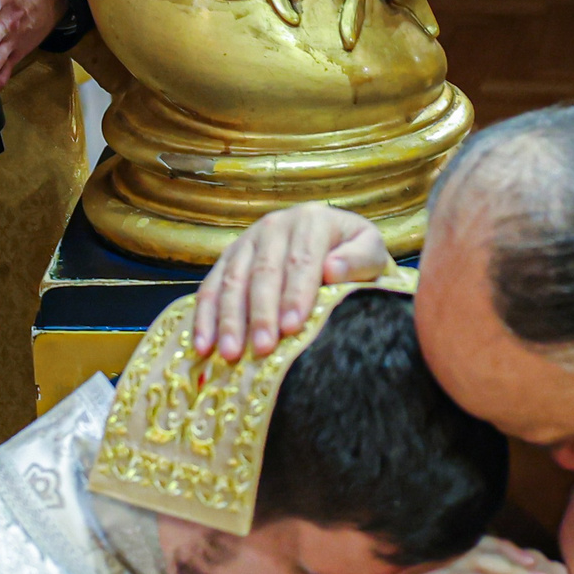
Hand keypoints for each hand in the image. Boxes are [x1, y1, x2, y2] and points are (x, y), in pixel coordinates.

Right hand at [191, 204, 389, 360]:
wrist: (334, 241)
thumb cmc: (354, 256)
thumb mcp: (370, 251)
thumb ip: (359, 260)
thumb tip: (332, 270)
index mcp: (312, 220)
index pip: (301, 260)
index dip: (295, 294)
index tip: (293, 326)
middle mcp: (275, 225)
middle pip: (264, 272)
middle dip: (261, 313)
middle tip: (262, 348)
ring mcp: (247, 241)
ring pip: (232, 280)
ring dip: (229, 319)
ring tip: (230, 353)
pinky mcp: (228, 258)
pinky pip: (211, 288)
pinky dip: (205, 318)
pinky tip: (202, 346)